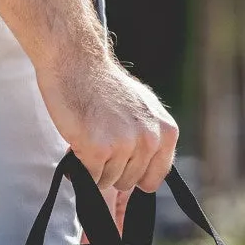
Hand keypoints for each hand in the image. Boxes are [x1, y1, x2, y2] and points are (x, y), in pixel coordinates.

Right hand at [34, 50, 178, 230]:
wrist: (77, 62)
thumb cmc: (105, 86)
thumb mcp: (144, 110)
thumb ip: (153, 138)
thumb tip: (154, 171)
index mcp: (166, 132)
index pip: (154, 178)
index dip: (133, 173)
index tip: (120, 158)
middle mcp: (150, 140)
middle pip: (129, 182)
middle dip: (111, 168)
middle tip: (100, 138)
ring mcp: (125, 145)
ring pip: (108, 181)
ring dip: (94, 166)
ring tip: (90, 135)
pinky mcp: (99, 148)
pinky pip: (90, 177)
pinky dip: (80, 165)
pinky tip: (79, 139)